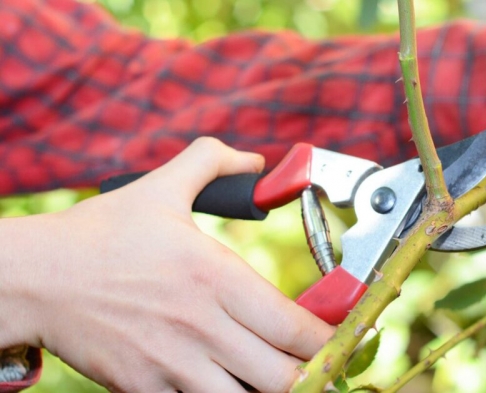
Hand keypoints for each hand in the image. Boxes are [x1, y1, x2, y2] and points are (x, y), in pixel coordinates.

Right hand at [0, 138, 333, 391]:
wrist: (34, 278)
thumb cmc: (100, 235)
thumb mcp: (161, 188)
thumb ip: (212, 162)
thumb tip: (257, 161)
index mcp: (216, 277)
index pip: (294, 326)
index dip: (328, 340)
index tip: (340, 338)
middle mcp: (201, 325)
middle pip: (282, 376)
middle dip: (309, 376)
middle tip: (315, 365)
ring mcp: (172, 364)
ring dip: (267, 391)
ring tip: (275, 376)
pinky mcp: (145, 388)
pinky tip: (227, 381)